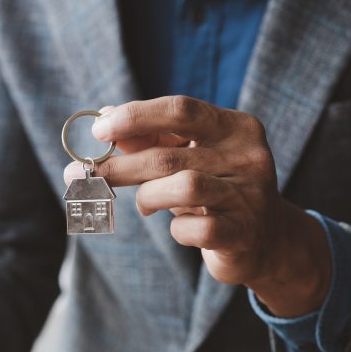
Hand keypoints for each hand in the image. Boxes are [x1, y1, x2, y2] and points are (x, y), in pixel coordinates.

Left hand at [64, 96, 330, 317]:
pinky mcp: (242, 233)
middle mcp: (248, 156)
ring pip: (183, 187)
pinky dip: (177, 230)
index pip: (180, 110)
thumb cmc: (215, 191)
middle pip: (169, 154)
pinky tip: (181, 228)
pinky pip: (194, 229)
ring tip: (145, 204)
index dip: (136, 117)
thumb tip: (105, 117)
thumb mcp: (189, 158)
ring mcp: (249, 196)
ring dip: (149, 197)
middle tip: (85, 175)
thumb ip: (151, 138)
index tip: (99, 128)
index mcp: (235, 127)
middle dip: (121, 166)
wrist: (265, 241)